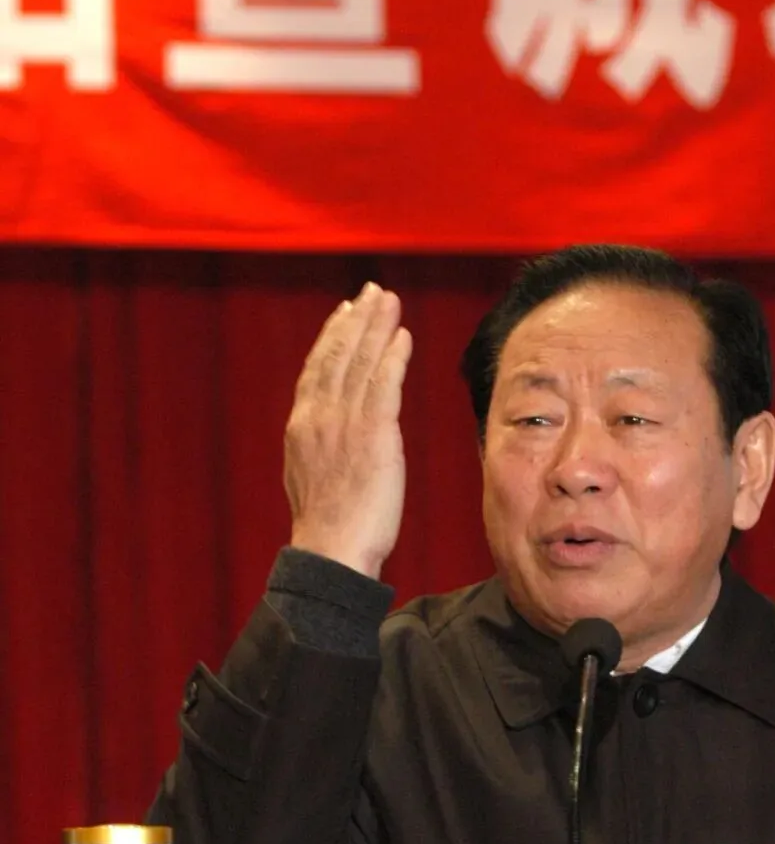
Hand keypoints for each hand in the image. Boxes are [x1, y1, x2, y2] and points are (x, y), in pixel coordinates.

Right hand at [284, 283, 412, 578]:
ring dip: (377, 327)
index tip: (345, 312)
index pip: (318, 369)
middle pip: (339, 356)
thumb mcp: (311, 475)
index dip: (333, 337)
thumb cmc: (328, 526)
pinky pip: (384, 386)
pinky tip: (403, 337)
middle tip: (372, 292)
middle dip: (357, 320)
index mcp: (302, 426)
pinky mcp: (374, 436)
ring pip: (361, 363)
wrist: (331, 551)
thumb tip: (328, 434)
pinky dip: (392, 358)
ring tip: (389, 301)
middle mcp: (320, 417)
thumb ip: (320, 445)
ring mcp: (345, 424)